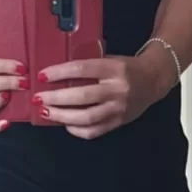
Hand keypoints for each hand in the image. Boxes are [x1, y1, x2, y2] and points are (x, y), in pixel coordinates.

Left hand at [38, 46, 172, 138]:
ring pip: (87, 117)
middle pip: (82, 96)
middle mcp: (118, 90)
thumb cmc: (126, 67)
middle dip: (56, 98)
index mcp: (114, 69)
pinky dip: (76, 130)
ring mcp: (119, 109)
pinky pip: (94, 131)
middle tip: (39, 98)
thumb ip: (88, 68)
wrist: (153, 80)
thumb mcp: (109, 59)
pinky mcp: (119, 122)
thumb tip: (55, 76)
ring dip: (62, 116)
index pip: (82, 70)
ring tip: (46, 112)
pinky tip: (65, 124)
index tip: (42, 75)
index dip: (60, 73)